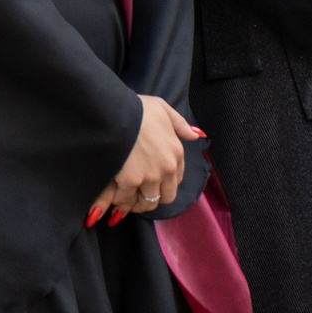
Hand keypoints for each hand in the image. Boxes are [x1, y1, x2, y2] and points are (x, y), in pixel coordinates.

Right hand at [89, 95, 202, 225]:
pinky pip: (126, 199)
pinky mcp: (129, 181)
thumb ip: (180, 124)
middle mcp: (167, 168)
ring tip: (126, 203)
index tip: (155, 184)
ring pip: (147, 202)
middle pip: (165, 197)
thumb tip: (196, 135)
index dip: (166, 184)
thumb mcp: (163, 108)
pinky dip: (120, 201)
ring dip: (137, 204)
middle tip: (140, 196)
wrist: (116, 111)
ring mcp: (149, 176)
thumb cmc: (138, 108)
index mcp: (176, 152)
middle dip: (154, 198)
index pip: (177, 180)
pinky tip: (114, 198)